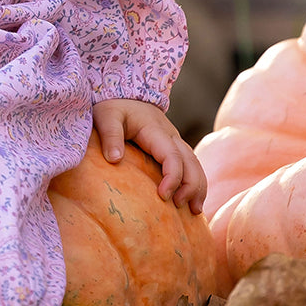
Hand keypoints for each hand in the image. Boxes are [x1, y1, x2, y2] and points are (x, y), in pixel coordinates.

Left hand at [92, 98, 207, 213]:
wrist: (123, 94)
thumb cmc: (113, 107)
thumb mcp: (107, 116)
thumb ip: (110, 136)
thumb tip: (115, 160)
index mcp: (156, 131)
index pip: (172, 156)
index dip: (172, 177)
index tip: (164, 196)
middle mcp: (171, 136)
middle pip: (191, 162)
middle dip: (191, 186)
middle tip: (181, 206)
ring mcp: (174, 142)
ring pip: (195, 164)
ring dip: (198, 187)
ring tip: (195, 211)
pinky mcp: (173, 148)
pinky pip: (190, 165)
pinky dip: (195, 182)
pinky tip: (192, 201)